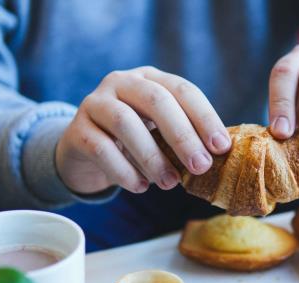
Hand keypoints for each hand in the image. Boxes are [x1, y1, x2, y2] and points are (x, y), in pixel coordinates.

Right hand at [56, 67, 230, 193]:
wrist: (85, 152)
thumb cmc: (135, 142)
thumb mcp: (160, 132)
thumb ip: (184, 137)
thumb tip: (218, 157)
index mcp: (151, 79)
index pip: (183, 90)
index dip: (205, 118)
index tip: (221, 147)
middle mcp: (122, 82)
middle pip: (156, 100)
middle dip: (183, 136)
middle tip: (200, 167)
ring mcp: (95, 103)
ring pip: (125, 122)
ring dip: (153, 156)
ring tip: (170, 183)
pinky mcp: (76, 130)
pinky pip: (101, 148)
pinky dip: (124, 171)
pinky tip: (140, 187)